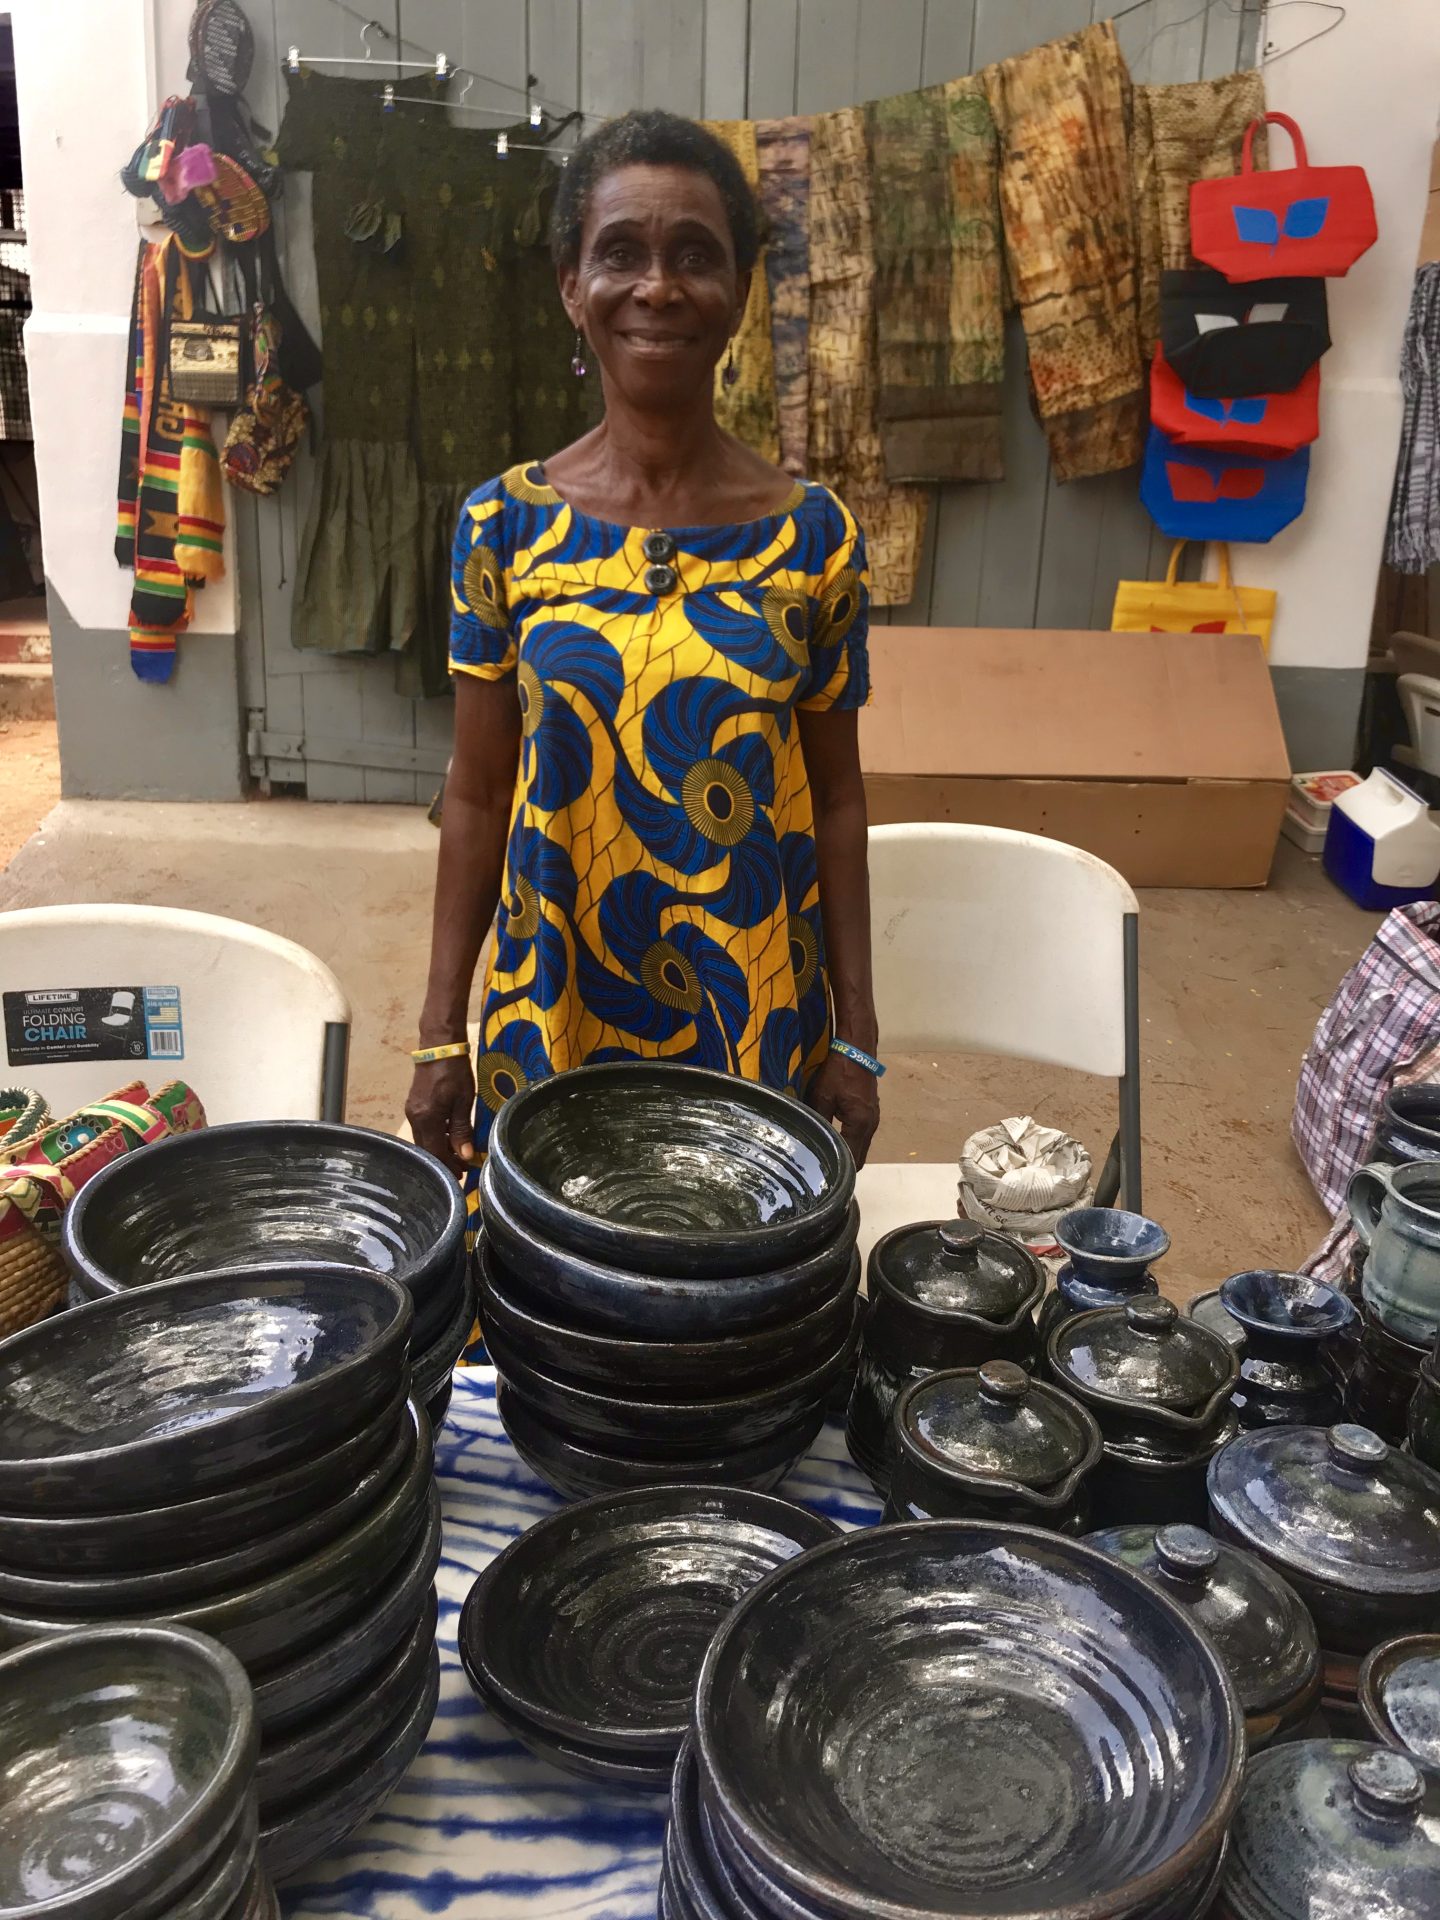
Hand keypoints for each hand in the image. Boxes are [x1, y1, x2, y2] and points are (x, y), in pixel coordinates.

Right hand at [405, 1056, 477, 1176]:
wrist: (438, 1047)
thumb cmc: (455, 1072)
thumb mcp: (463, 1101)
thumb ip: (462, 1129)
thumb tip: (465, 1156)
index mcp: (427, 1118)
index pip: (435, 1152)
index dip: (448, 1165)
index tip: (462, 1174)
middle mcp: (415, 1118)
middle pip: (427, 1149)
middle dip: (443, 1161)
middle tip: (461, 1169)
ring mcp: (412, 1112)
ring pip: (424, 1140)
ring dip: (439, 1149)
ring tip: (456, 1156)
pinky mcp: (413, 1106)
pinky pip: (423, 1129)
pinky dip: (435, 1137)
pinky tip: (447, 1138)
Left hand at [807, 1051, 879, 1169]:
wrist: (857, 1049)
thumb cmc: (838, 1072)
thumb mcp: (821, 1096)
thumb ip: (817, 1120)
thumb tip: (807, 1138)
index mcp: (860, 1124)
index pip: (852, 1158)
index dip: (840, 1170)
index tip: (825, 1178)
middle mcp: (871, 1125)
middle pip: (860, 1156)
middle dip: (844, 1165)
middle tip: (823, 1171)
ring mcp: (874, 1118)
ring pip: (862, 1146)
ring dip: (848, 1152)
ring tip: (828, 1157)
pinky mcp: (871, 1112)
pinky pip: (862, 1135)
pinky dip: (852, 1141)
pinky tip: (836, 1139)